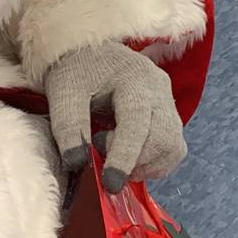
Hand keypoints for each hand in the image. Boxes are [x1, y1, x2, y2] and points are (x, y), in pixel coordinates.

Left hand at [44, 41, 186, 193]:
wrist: (90, 53)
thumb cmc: (76, 71)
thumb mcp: (63, 93)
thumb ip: (69, 126)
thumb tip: (78, 163)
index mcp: (133, 78)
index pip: (137, 122)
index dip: (125, 155)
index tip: (110, 183)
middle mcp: (159, 90)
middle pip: (162, 138)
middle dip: (134, 161)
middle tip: (102, 154)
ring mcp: (168, 103)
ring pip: (172, 147)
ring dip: (144, 164)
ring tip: (115, 153)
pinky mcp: (170, 116)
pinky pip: (173, 150)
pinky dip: (154, 163)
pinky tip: (129, 156)